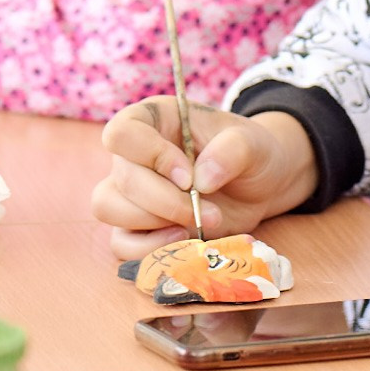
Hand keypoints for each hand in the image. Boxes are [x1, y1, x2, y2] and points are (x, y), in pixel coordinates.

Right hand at [93, 101, 318, 258]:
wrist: (260, 187)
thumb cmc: (250, 155)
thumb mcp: (253, 144)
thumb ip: (232, 151)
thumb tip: (202, 180)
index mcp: (153, 120)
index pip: (122, 133)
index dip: (151, 157)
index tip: (189, 175)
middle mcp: (134, 154)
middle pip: (121, 179)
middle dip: (166, 202)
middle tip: (210, 212)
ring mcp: (131, 191)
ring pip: (109, 208)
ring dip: (154, 224)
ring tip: (195, 225)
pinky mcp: (138, 226)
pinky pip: (121, 243)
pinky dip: (148, 249)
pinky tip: (184, 242)